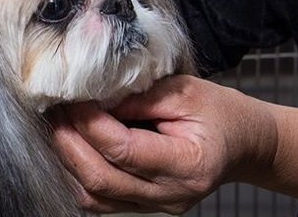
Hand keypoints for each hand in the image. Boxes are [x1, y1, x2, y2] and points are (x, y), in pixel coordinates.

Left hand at [49, 75, 277, 214]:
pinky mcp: (144, 205)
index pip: (124, 150)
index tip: (72, 97)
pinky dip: (78, 174)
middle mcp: (170, 194)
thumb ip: (139, 96)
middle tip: (53, 110)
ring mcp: (156, 205)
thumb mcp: (186, 91)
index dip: (90, 124)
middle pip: (101, 180)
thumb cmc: (220, 112)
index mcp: (188, 165)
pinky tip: (71, 146)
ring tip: (57, 125)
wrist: (243, 143)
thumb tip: (92, 97)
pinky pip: (100, 199)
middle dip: (68, 143)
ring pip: (94, 196)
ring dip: (67, 160)